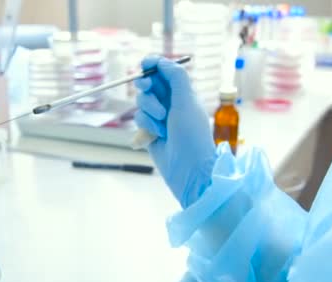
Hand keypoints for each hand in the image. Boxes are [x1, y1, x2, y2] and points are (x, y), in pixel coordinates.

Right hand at [135, 56, 216, 207]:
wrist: (188, 169)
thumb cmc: (192, 135)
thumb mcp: (187, 102)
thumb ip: (176, 78)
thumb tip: (163, 61)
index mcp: (183, 93)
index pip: (165, 72)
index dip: (154, 65)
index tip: (145, 63)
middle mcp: (170, 102)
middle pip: (149, 83)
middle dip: (147, 86)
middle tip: (146, 87)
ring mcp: (159, 117)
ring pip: (142, 101)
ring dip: (149, 110)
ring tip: (162, 123)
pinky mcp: (149, 131)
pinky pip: (139, 118)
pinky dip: (146, 125)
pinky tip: (156, 136)